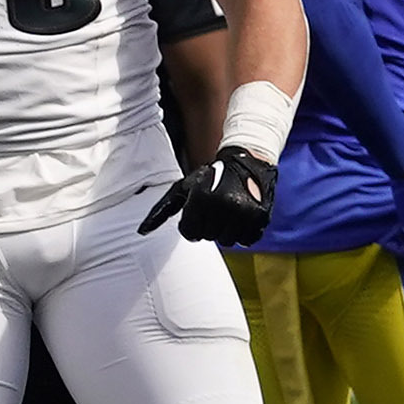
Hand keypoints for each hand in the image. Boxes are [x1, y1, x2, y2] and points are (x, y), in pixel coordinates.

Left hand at [138, 145, 276, 245]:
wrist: (246, 162)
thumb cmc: (208, 177)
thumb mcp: (182, 188)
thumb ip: (161, 210)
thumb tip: (141, 231)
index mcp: (201, 198)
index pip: (189, 232)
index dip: (190, 226)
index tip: (196, 215)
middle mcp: (224, 205)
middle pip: (208, 237)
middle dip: (207, 226)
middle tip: (213, 210)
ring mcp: (244, 212)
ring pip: (228, 241)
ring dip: (225, 231)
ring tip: (226, 213)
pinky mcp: (261, 216)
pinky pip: (247, 240)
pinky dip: (243, 233)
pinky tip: (240, 217)